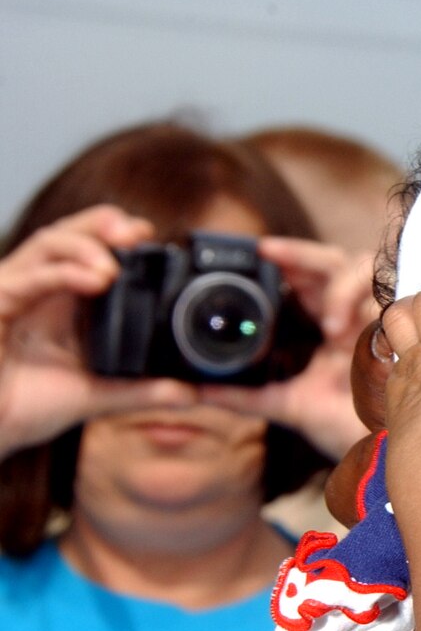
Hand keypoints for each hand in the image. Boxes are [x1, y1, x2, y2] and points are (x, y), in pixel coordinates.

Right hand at [0, 206, 191, 459]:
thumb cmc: (23, 406)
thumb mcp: (92, 396)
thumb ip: (140, 391)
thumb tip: (193, 392)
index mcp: (61, 298)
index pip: (89, 247)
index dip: (118, 234)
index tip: (152, 237)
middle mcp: (38, 286)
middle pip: (69, 232)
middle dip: (103, 224)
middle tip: (138, 233)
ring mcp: (14, 290)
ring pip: (48, 243)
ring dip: (85, 245)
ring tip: (115, 267)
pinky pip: (26, 278)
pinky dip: (62, 273)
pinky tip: (93, 279)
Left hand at [196, 238, 374, 461]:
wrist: (378, 451)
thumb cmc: (343, 427)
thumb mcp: (288, 405)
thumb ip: (246, 395)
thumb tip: (196, 391)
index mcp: (325, 325)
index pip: (307, 277)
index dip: (288, 258)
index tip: (258, 252)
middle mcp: (349, 315)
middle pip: (330, 263)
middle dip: (302, 254)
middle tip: (271, 253)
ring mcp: (374, 318)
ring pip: (361, 268)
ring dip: (340, 286)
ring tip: (328, 323)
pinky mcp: (396, 328)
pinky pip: (386, 296)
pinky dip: (361, 306)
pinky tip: (342, 331)